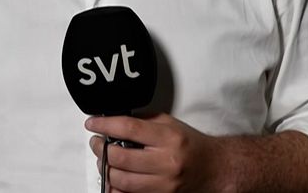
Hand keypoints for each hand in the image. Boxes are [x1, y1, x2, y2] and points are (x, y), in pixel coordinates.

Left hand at [86, 113, 233, 192]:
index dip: (106, 125)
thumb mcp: (170, 125)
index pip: (130, 128)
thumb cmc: (191, 144)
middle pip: (121, 158)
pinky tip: (113, 179)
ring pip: (121, 181)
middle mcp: (166, 162)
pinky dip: (116, 188)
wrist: (215, 169)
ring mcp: (164, 185)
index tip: (91, 124)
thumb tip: (115, 120)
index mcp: (169, 138)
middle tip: (97, 143)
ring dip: (106, 170)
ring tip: (105, 160)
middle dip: (101, 149)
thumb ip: (144, 122)